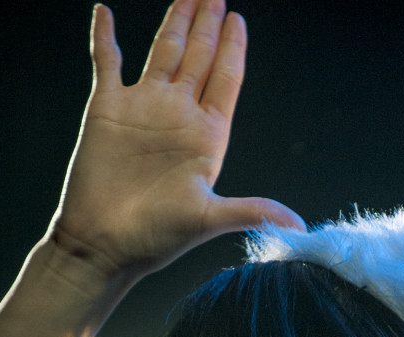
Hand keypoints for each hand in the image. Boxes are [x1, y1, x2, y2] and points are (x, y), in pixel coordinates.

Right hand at [50, 0, 303, 282]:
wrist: (103, 245)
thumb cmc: (156, 237)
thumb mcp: (210, 219)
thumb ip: (254, 212)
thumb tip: (300, 227)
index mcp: (206, 137)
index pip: (226, 80)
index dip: (234, 49)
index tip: (239, 20)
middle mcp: (178, 117)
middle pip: (199, 57)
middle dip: (208, 23)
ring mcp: (143, 109)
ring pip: (162, 51)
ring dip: (175, 20)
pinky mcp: (107, 109)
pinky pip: (106, 61)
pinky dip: (104, 36)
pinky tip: (106, 11)